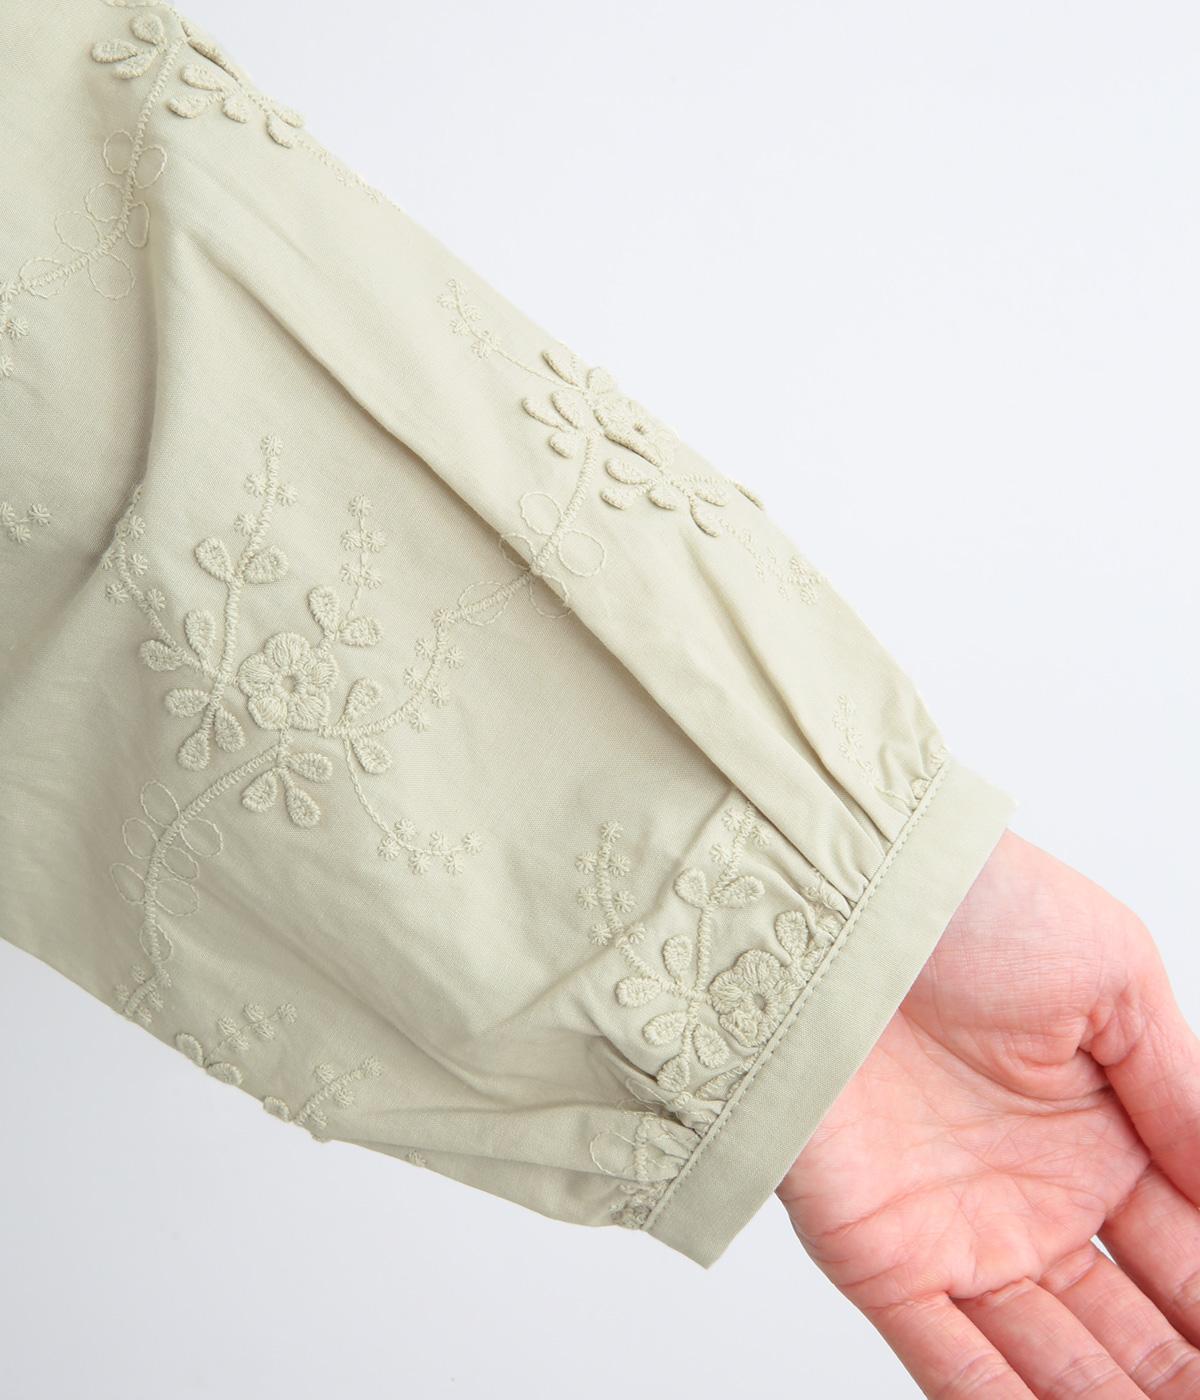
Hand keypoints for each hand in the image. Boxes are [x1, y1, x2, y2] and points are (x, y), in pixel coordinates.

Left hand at [777, 831, 1199, 1397]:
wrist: (844, 896)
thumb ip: (1185, 1099)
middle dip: (1176, 1371)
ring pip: (1058, 1364)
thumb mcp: (1114, 981)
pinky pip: (953, 1367)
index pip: (1188, 1253)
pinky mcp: (881, 1258)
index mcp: (1100, 1135)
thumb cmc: (975, 907)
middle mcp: (1034, 1196)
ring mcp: (958, 1234)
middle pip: (1131, 1327)